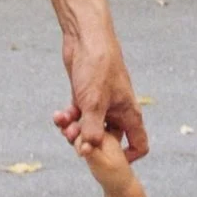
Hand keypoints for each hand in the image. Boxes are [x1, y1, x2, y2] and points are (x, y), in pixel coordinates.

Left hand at [59, 28, 147, 157]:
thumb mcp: (94, 103)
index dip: (127, 156)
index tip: (108, 160)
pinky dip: (68, 118)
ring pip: (89, 128)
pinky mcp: (86, 95)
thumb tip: (87, 153)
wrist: (87, 37)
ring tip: (63, 125)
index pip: (138, 143)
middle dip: (89, 142)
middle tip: (73, 139)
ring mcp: (101, 103)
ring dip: (75, 130)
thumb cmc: (97, 67)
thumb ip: (92, 130)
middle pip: (106, 139)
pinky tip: (59, 114)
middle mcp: (117, 110)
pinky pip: (78, 115)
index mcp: (128, 113)